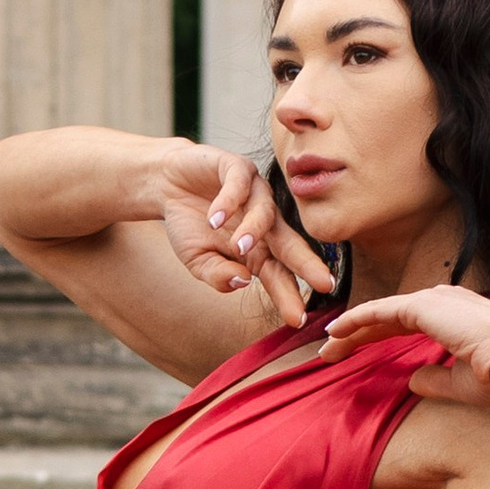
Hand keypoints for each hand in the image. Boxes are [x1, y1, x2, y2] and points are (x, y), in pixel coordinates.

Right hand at [151, 142, 337, 333]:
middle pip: (289, 244)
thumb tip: (242, 282)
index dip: (287, 295)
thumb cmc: (188, 225)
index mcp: (257, 249)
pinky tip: (214, 217)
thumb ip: (217, 275)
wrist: (166, 184)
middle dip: (306, 264)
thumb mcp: (196, 259)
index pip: (277, 274)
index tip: (297, 319)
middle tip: (323, 283)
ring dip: (254, 230)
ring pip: (265, 213)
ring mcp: (254, 193)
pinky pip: (240, 184)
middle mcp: (263, 222)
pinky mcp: (238, 168)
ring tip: (239, 246)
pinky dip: (228, 201)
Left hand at [321, 283, 489, 411]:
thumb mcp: (462, 382)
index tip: (357, 355)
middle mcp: (448, 303)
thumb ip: (435, 378)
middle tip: (333, 352)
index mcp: (460, 318)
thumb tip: (413, 381)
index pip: (412, 324)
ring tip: (327, 346)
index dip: (382, 338)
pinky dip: (356, 319)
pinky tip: (336, 331)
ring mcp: (437, 301)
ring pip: (383, 313)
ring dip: (353, 328)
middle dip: (362, 334)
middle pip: (393, 317)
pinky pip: (381, 311)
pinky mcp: (424, 306)